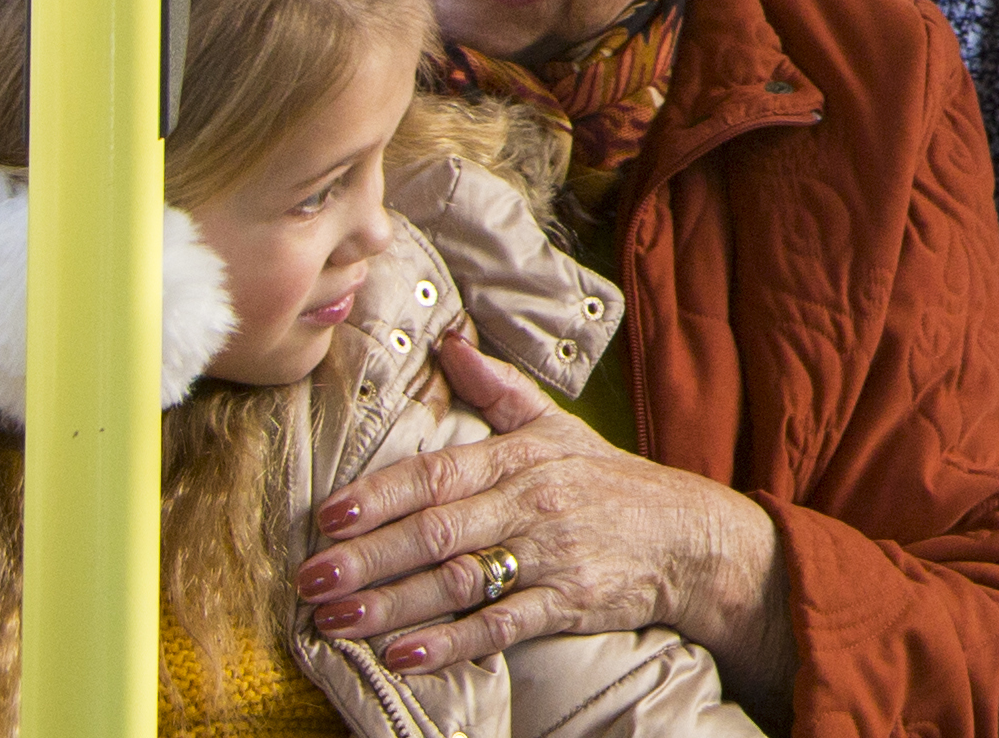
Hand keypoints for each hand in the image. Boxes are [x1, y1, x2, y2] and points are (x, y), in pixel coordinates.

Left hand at [300, 335, 791, 707]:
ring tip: (336, 621)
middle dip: (368, 556)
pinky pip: (501, 624)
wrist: (689, 535)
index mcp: (523, 457)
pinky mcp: (569, 600)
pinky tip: (404, 655)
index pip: (438, 473)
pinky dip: (451, 643)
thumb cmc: (609, 483)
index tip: (327, 516)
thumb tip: (449, 343)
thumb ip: (500, 390)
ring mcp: (551, 553)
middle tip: (309, 579)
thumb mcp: (559, 428)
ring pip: (460, 579)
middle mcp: (533, 502)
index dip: (380, 494)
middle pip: (437, 530)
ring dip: (392, 603)